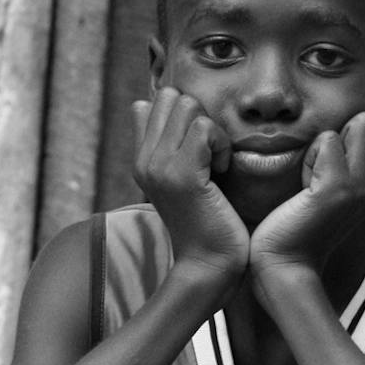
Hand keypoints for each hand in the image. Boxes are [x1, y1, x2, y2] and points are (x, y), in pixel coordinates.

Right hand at [132, 90, 248, 289]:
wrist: (208, 269)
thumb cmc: (207, 227)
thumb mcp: (185, 181)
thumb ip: (173, 146)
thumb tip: (164, 104)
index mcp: (141, 160)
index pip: (152, 102)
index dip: (182, 115)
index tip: (198, 148)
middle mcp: (144, 160)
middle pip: (171, 96)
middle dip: (199, 116)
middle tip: (210, 154)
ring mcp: (159, 167)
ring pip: (187, 105)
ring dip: (211, 130)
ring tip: (216, 164)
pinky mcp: (182, 175)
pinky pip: (204, 128)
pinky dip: (221, 144)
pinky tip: (223, 171)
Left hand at [248, 113, 364, 293]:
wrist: (288, 264)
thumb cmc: (303, 227)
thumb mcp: (340, 194)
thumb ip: (355, 167)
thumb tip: (359, 131)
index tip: (342, 168)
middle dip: (357, 129)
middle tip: (332, 164)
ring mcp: (361, 186)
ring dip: (334, 140)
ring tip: (319, 173)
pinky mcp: (338, 187)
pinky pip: (328, 140)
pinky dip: (310, 156)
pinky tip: (305, 186)